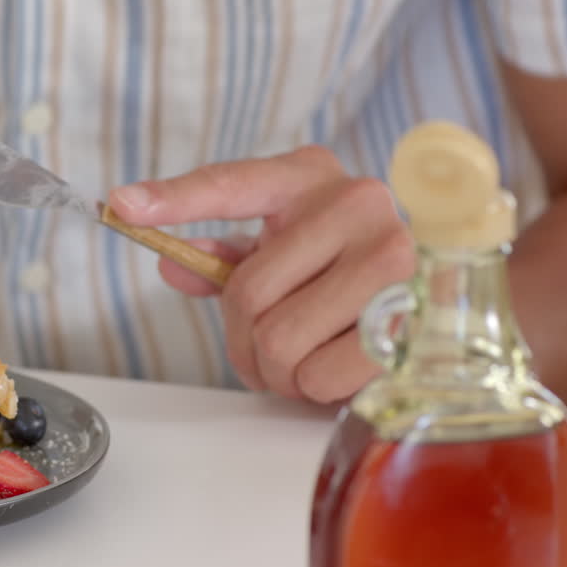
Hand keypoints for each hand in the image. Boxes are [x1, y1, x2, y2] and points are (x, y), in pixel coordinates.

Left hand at [109, 146, 414, 402]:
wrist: (445, 292)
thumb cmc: (347, 271)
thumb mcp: (287, 253)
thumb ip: (229, 259)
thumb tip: (172, 264)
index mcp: (308, 177)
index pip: (231, 185)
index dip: (174, 197)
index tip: (121, 206)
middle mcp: (355, 201)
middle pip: (247, 294)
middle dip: (245, 340)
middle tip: (265, 351)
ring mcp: (392, 254)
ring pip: (280, 340)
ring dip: (277, 371)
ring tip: (302, 363)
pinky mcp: (415, 315)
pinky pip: (320, 375)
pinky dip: (314, 388)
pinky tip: (337, 371)